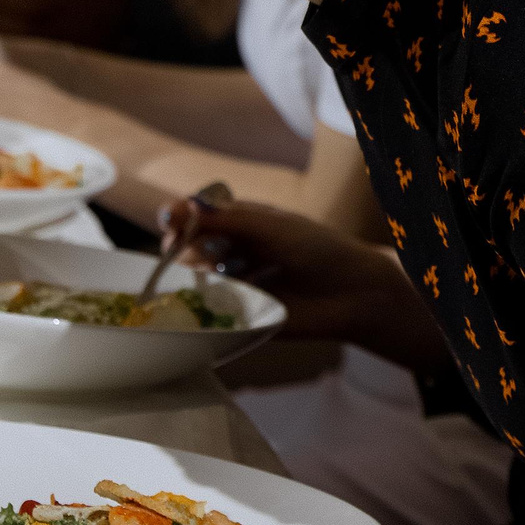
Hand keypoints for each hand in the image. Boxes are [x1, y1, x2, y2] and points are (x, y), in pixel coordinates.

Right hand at [166, 194, 439, 365]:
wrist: (354, 294)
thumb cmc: (319, 249)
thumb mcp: (272, 228)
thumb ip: (227, 220)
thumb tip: (178, 207)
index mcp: (241, 223)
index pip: (196, 217)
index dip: (180, 219)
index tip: (170, 221)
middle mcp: (235, 253)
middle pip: (190, 248)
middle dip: (183, 247)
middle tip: (184, 250)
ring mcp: (236, 286)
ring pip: (197, 280)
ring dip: (196, 277)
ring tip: (216, 275)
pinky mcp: (241, 317)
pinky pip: (211, 314)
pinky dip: (206, 308)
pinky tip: (214, 302)